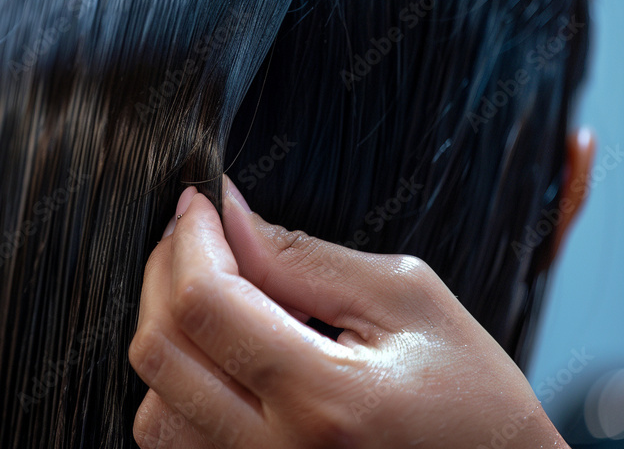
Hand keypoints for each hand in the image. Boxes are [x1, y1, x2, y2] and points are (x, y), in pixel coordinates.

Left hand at [128, 179, 567, 447]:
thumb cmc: (473, 403)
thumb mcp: (408, 302)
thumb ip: (306, 258)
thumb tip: (231, 217)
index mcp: (325, 399)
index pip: (206, 304)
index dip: (190, 238)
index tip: (200, 203)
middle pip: (160, 351)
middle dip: (164, 272)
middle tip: (195, 235)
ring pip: (152, 406)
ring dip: (165, 334)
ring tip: (209, 295)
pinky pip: (174, 442)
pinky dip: (176, 389)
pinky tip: (216, 356)